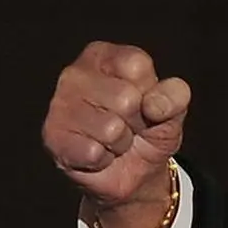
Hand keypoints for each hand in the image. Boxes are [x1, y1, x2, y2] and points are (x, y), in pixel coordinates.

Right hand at [43, 41, 190, 207]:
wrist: (135, 171)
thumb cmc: (149, 129)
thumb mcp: (173, 109)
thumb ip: (175, 96)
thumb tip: (153, 104)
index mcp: (104, 56)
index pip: (137, 66)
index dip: (152, 92)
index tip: (146, 103)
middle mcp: (75, 73)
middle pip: (125, 99)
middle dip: (137, 121)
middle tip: (130, 125)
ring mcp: (59, 104)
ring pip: (110, 129)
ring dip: (120, 142)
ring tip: (114, 139)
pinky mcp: (52, 136)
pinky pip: (93, 152)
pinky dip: (104, 159)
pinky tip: (99, 153)